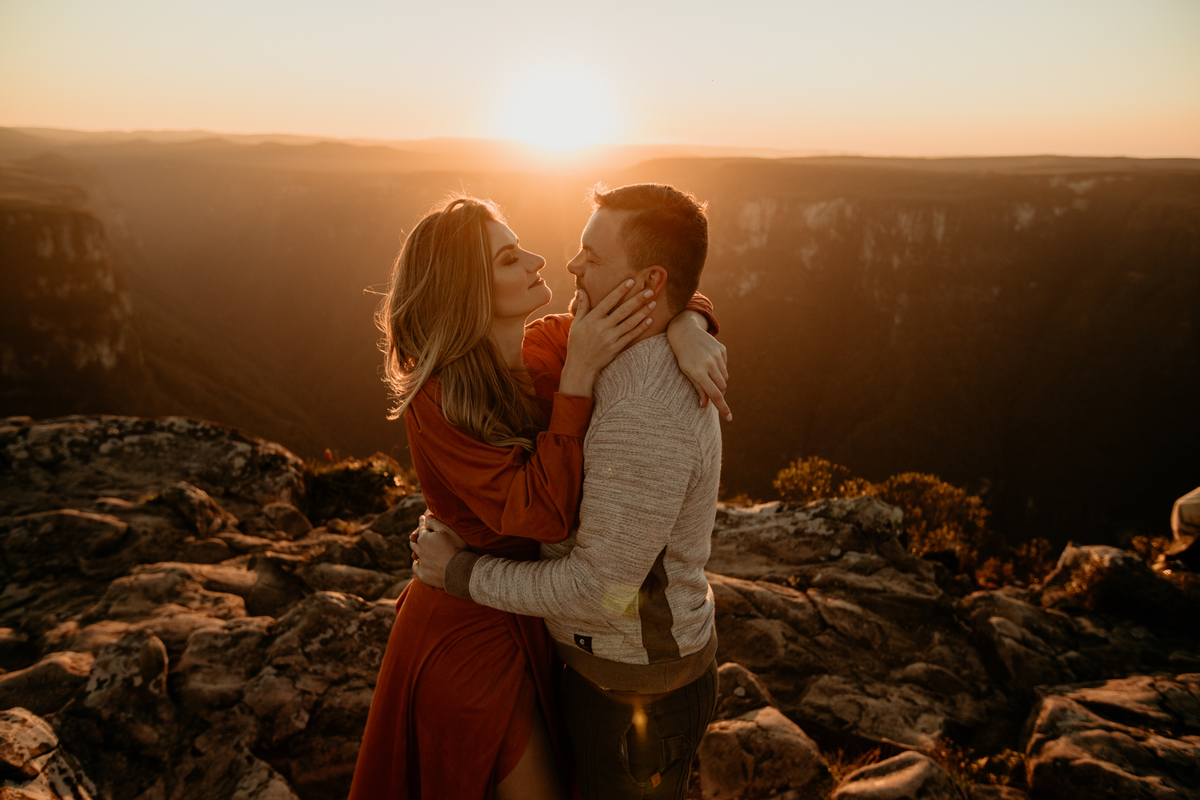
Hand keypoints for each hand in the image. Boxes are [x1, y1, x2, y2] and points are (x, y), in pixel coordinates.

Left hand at [409, 514, 467, 588]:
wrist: (458, 570)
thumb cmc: (456, 547)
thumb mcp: (448, 530)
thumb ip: (435, 522)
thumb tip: (427, 516)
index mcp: (424, 538)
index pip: (422, 527)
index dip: (422, 521)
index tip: (422, 517)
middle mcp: (420, 549)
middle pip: (414, 541)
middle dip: (416, 536)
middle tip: (418, 534)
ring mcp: (421, 562)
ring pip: (414, 553)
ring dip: (415, 549)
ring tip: (417, 547)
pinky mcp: (423, 574)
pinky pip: (415, 567)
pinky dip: (416, 563)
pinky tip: (418, 562)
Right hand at [559, 280, 654, 396]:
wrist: (581, 366)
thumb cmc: (577, 343)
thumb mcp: (576, 324)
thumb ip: (582, 307)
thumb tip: (581, 290)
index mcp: (592, 319)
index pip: (608, 301)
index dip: (620, 291)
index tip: (631, 281)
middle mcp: (603, 327)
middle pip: (623, 310)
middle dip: (637, 300)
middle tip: (650, 291)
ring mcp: (611, 338)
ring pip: (630, 322)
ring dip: (643, 312)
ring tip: (653, 303)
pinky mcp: (617, 347)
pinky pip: (631, 336)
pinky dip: (641, 328)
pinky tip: (650, 320)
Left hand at [667, 310, 731, 420]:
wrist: (684, 331)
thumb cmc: (683, 356)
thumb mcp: (686, 372)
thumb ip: (698, 388)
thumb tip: (704, 405)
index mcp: (698, 372)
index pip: (714, 394)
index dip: (722, 407)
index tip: (729, 418)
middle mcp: (709, 364)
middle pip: (722, 387)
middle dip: (720, 393)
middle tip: (713, 394)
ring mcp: (717, 355)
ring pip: (724, 377)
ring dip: (719, 381)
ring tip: (707, 374)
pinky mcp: (722, 349)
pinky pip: (725, 366)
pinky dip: (720, 369)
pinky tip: (710, 362)